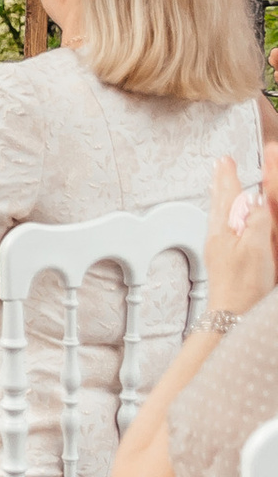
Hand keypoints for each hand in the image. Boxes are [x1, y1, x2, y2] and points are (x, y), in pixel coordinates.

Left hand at [205, 151, 277, 324]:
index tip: (227, 160)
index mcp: (225, 230)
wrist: (232, 316)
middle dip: (222, 182)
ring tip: (220, 184)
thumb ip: (258, 220)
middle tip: (221, 165)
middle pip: (219, 203)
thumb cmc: (245, 286)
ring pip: (219, 215)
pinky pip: (222, 229)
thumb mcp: (258, 248)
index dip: (229, 177)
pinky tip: (226, 220)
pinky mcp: (222, 261)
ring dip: (221, 197)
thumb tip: (256, 198)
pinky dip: (224, 216)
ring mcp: (218, 249)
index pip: (228, 196)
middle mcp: (217, 236)